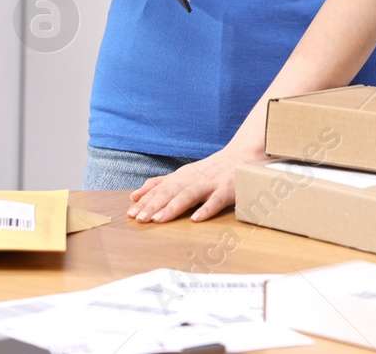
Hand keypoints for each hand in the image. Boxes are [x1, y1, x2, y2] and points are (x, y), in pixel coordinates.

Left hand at [128, 141, 267, 222]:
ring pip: (189, 195)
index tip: (130, 213)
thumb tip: (135, 194)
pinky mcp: (228, 189)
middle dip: (153, 205)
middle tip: (139, 219)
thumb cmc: (212, 169)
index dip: (145, 200)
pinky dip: (206, 209)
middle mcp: (194, 178)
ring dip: (173, 206)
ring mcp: (211, 183)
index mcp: (183, 176)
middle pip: (170, 191)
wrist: (244, 154)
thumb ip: (162, 183)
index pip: (160, 188)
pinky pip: (216, 201)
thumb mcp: (184, 174)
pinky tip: (196, 219)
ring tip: (159, 219)